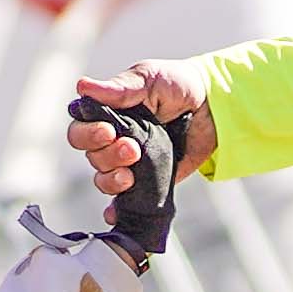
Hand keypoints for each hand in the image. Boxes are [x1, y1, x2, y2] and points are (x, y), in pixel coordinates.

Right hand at [68, 61, 213, 204]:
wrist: (213, 107)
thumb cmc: (177, 85)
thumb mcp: (149, 78)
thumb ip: (120, 88)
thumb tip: (83, 87)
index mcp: (107, 114)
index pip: (80, 130)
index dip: (89, 134)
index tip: (109, 131)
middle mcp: (113, 140)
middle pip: (92, 157)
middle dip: (108, 155)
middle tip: (132, 149)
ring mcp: (128, 163)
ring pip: (104, 179)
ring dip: (114, 179)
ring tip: (134, 171)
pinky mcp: (145, 181)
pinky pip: (122, 200)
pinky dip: (114, 209)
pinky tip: (115, 213)